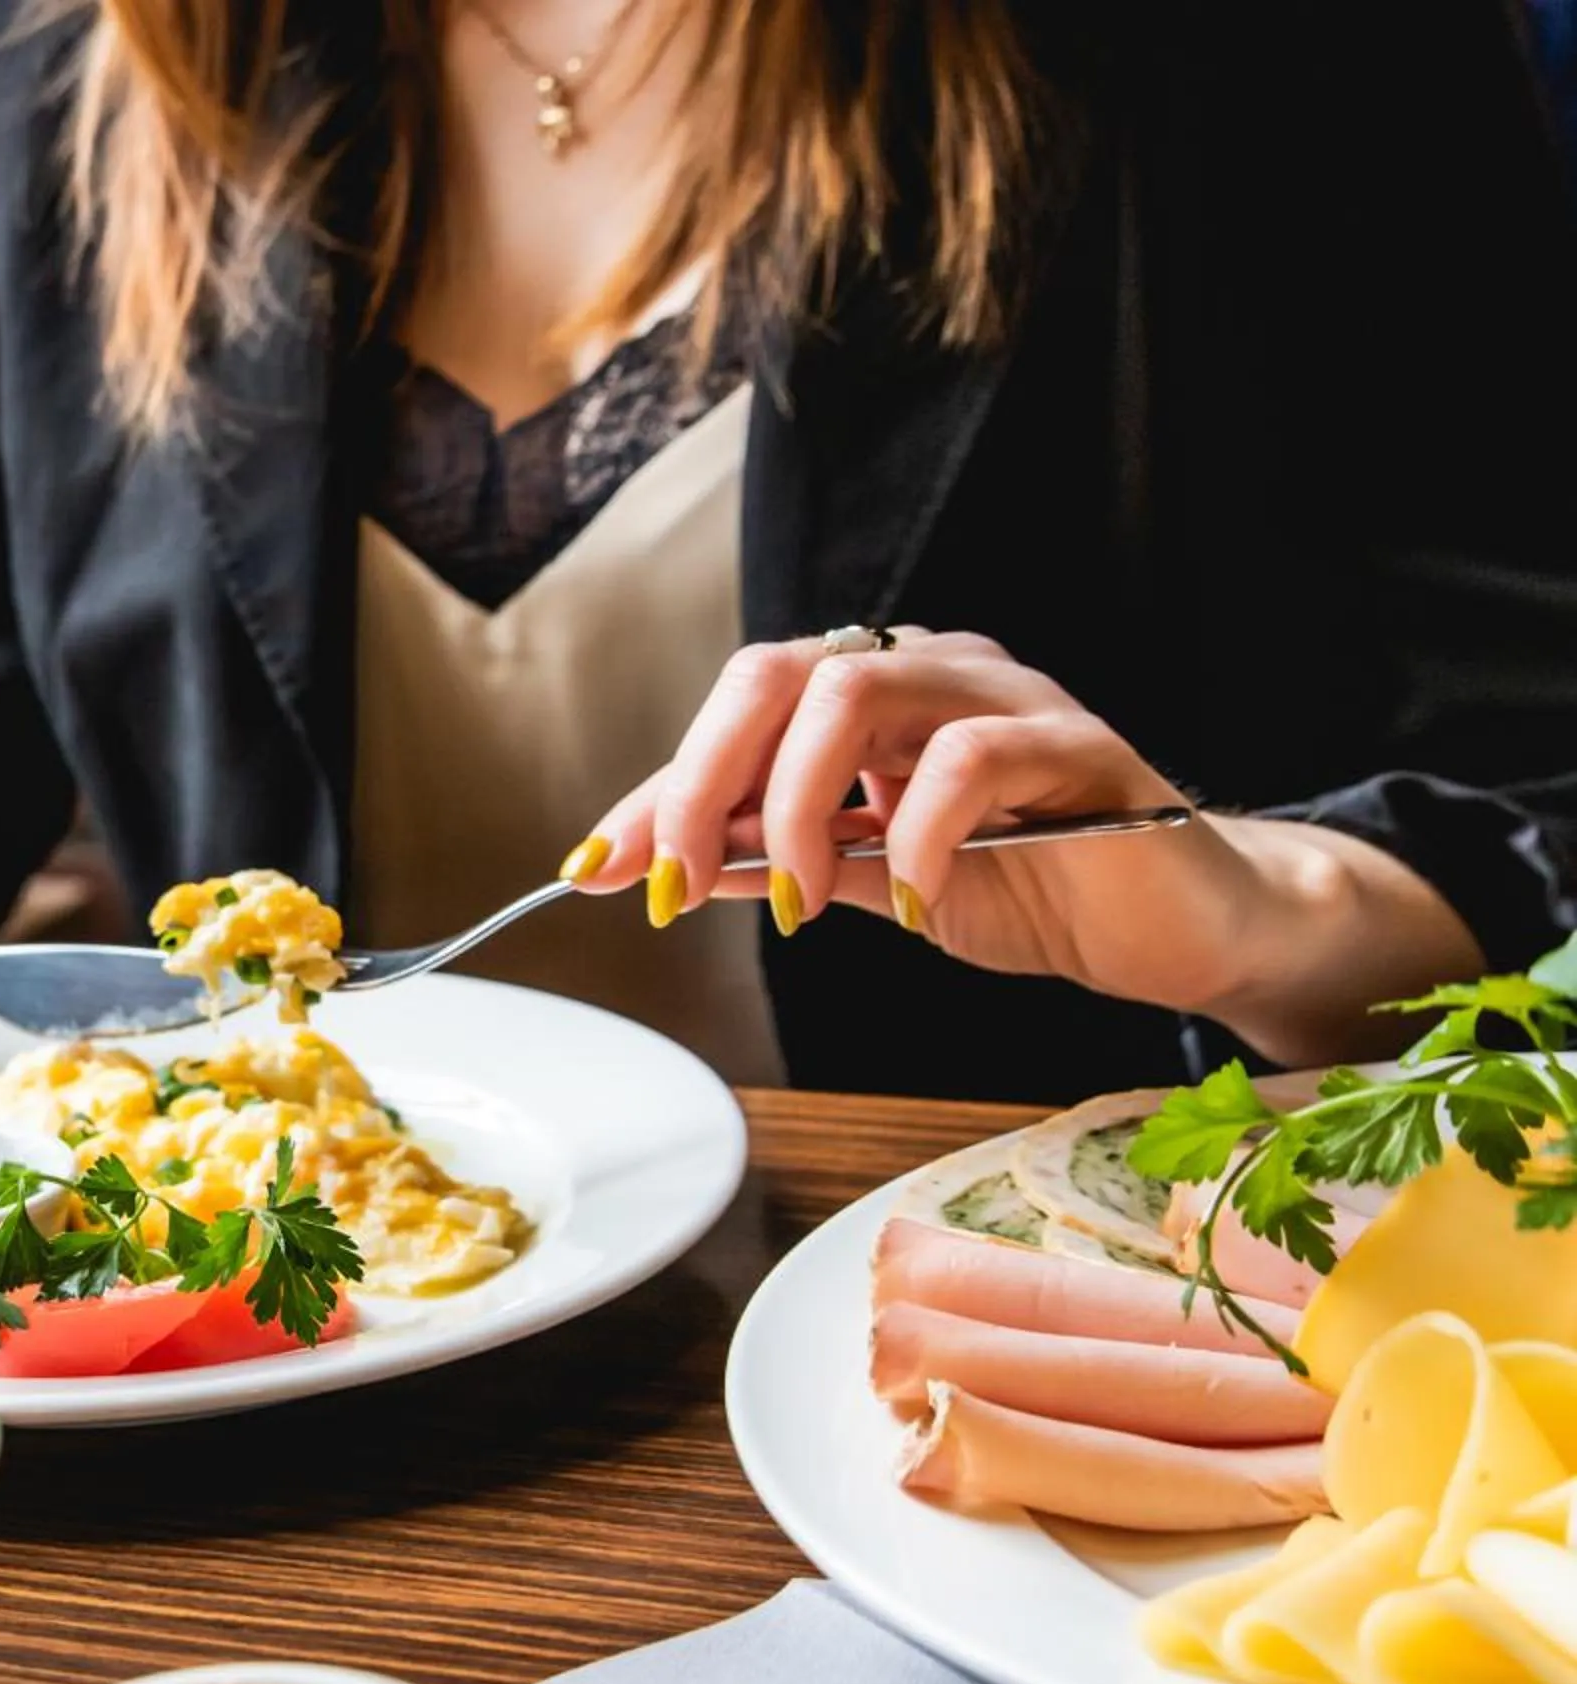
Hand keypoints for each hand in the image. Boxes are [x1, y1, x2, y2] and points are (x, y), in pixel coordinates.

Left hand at [563, 628, 1482, 1061]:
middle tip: (680, 886)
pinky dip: (918, 840)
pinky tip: (914, 906)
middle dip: (702, 784)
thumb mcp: (872, 883)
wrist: (1172, 924)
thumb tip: (658, 867)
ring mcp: (1007, 698)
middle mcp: (930, 673)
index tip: (597, 870)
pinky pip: (972, 759)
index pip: (736, 714)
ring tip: (800, 905)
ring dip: (797, 809)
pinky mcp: (1079, 748)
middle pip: (779, 674)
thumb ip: (776, 862)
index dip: (657, 792)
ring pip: (860, 693)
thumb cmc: (1028, 887)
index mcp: (872, 696)